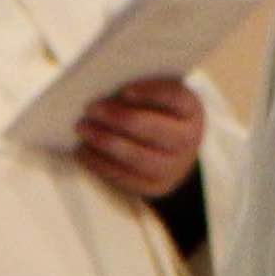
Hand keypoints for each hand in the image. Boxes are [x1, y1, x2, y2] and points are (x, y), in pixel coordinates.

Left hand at [76, 77, 204, 202]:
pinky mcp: (154, 186)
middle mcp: (187, 139)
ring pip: (137, 156)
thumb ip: (138, 90)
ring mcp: (173, 166)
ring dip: (105, 141)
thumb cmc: (157, 114)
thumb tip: (102, 89)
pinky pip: (124, 177)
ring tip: (82, 128)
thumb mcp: (159, 98)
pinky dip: (100, 163)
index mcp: (191, 110)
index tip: (125, 90)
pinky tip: (82, 151)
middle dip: (120, 118)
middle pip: (154, 129)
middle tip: (91, 108)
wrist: (175, 152)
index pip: (176, 97)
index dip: (152, 93)